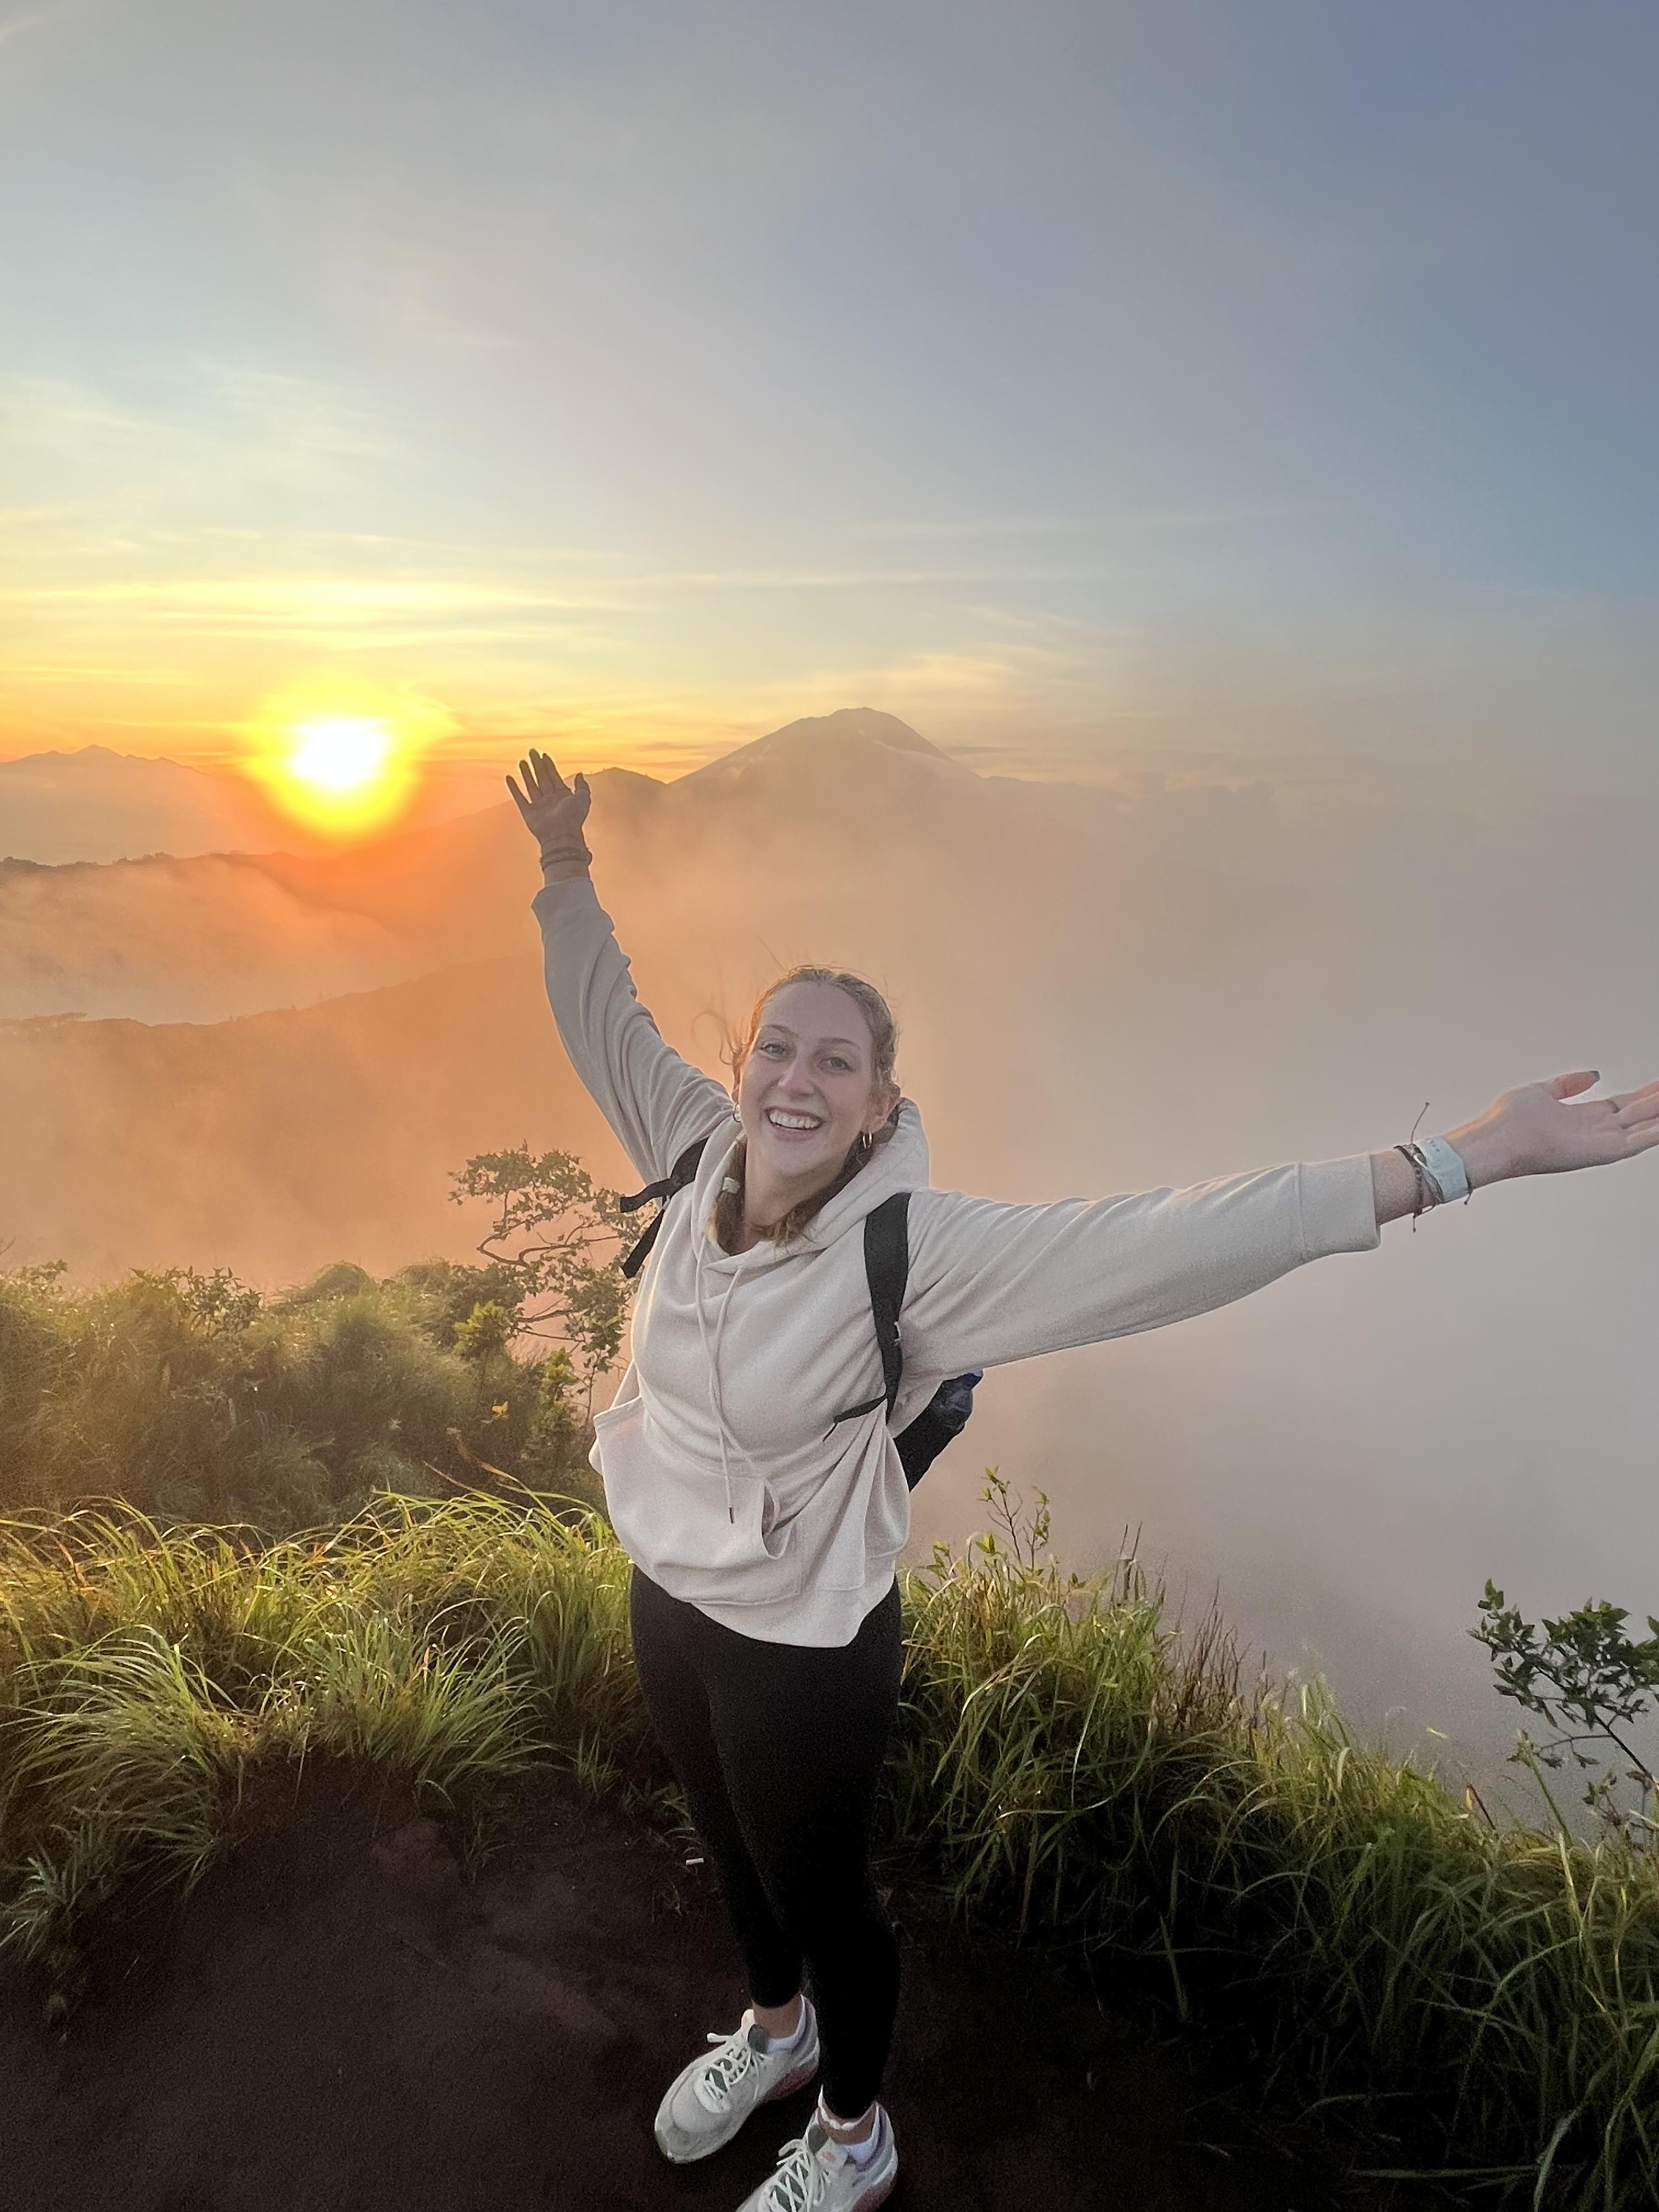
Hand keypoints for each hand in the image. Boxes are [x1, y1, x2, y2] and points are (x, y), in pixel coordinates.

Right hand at [506, 748, 591, 868]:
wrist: (562, 836)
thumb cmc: (574, 818)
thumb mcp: (583, 799)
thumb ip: (582, 786)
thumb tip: (580, 774)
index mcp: (562, 796)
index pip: (554, 777)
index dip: (549, 766)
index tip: (544, 755)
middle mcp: (550, 800)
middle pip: (542, 778)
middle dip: (537, 765)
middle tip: (532, 751)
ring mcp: (539, 806)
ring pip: (531, 785)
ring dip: (526, 773)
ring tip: (522, 761)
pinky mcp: (528, 813)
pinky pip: (519, 798)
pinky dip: (514, 788)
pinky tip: (509, 778)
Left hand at [1446, 1071, 1658, 1187]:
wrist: (1496, 1139)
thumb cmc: (1508, 1121)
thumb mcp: (1543, 1091)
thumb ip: (1568, 1084)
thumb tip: (1592, 1074)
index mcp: (1584, 1117)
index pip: (1625, 1103)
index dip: (1646, 1093)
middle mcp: (1596, 1130)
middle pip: (1640, 1112)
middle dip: (1658, 1100)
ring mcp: (1601, 1142)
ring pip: (1645, 1125)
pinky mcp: (1602, 1152)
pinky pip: (1639, 1141)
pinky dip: (1656, 1132)